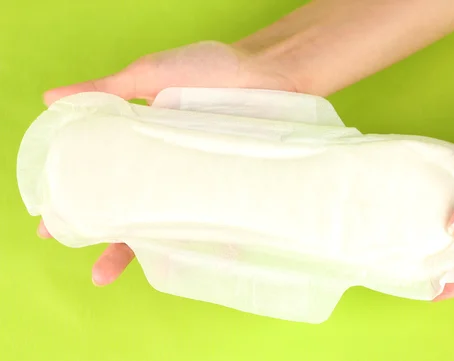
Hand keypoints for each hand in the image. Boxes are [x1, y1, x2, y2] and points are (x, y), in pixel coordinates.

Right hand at [38, 41, 296, 285]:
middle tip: (98, 271)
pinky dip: (212, 246)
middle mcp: (169, 168)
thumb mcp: (153, 74)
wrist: (267, 71)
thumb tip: (50, 100)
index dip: (82, 203)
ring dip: (157, 254)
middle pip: (139, 213)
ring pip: (174, 225)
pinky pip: (219, 224)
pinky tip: (199, 265)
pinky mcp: (231, 187)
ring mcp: (201, 180)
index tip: (54, 228)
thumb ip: (106, 89)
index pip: (106, 178)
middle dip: (117, 244)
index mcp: (144, 143)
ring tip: (149, 272)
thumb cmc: (210, 69)